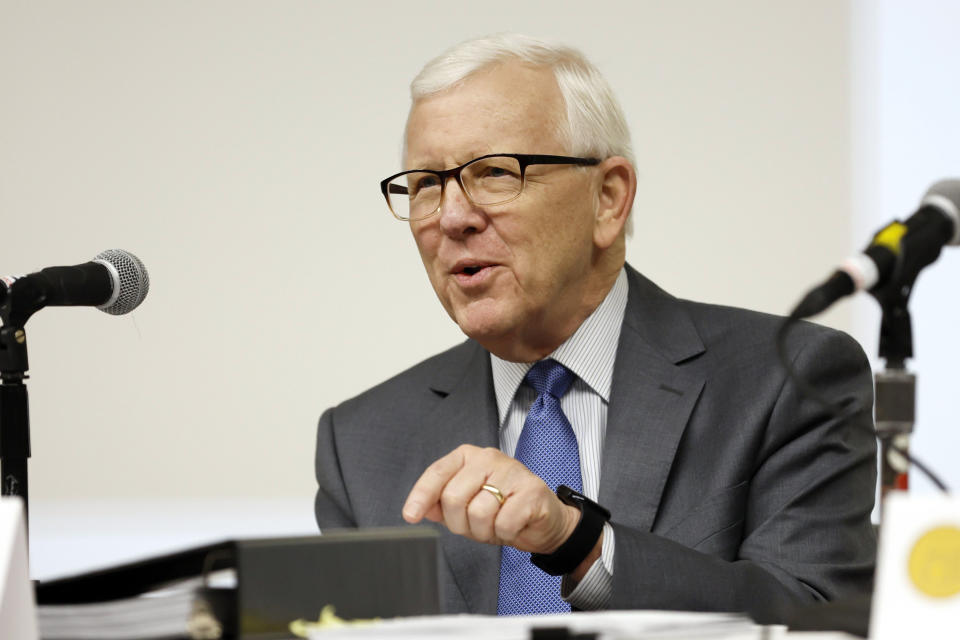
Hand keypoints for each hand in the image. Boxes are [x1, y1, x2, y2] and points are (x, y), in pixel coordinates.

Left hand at [402, 444, 580, 554]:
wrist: (544, 521)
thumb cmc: (503, 511)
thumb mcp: (466, 508)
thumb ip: (442, 505)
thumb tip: (421, 508)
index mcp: (468, 458)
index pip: (437, 473)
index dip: (421, 496)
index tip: (411, 516)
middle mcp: (488, 458)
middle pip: (453, 496)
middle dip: (460, 523)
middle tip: (475, 526)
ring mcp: (512, 471)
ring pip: (478, 512)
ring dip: (484, 531)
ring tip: (496, 525)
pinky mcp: (532, 490)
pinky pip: (504, 522)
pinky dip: (506, 533)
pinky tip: (514, 525)